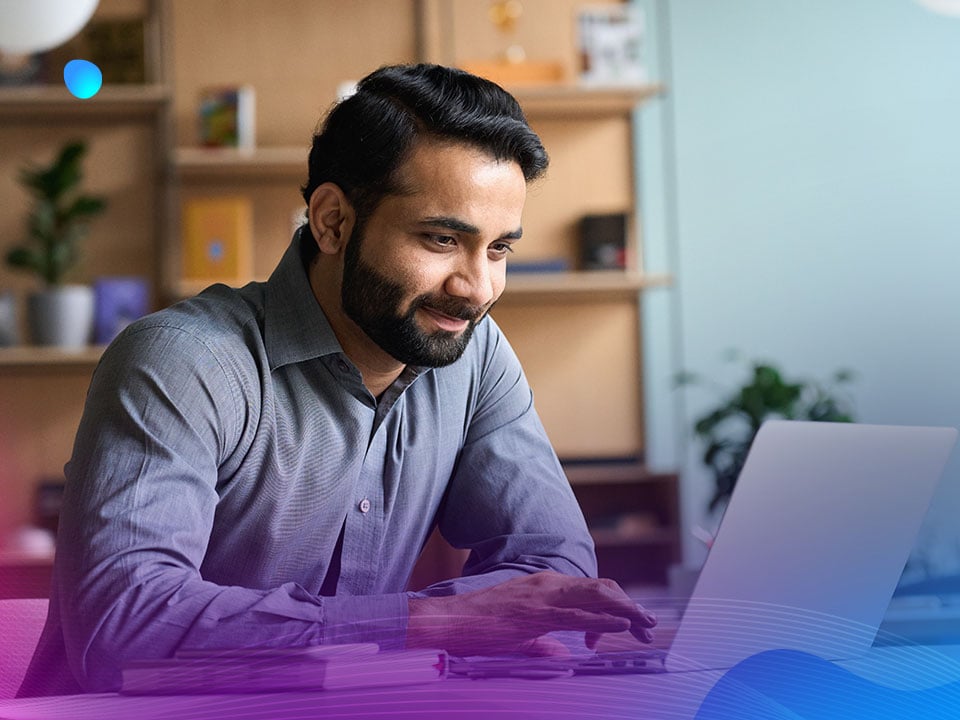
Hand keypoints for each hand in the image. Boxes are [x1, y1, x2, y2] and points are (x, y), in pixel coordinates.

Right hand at [406, 571, 656, 656]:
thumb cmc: (477, 628)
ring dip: (625, 610)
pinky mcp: (537, 612)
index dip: (613, 607)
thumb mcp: (518, 635)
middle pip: (601, 589)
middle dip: (628, 605)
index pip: (589, 590)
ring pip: (596, 596)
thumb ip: (543, 643)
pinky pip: (579, 613)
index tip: (623, 629)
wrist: (449, 620)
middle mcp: (548, 583)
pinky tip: (621, 625)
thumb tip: (564, 654)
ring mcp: (543, 594)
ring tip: (645, 623)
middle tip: (647, 625)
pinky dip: (605, 618)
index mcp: (544, 586)